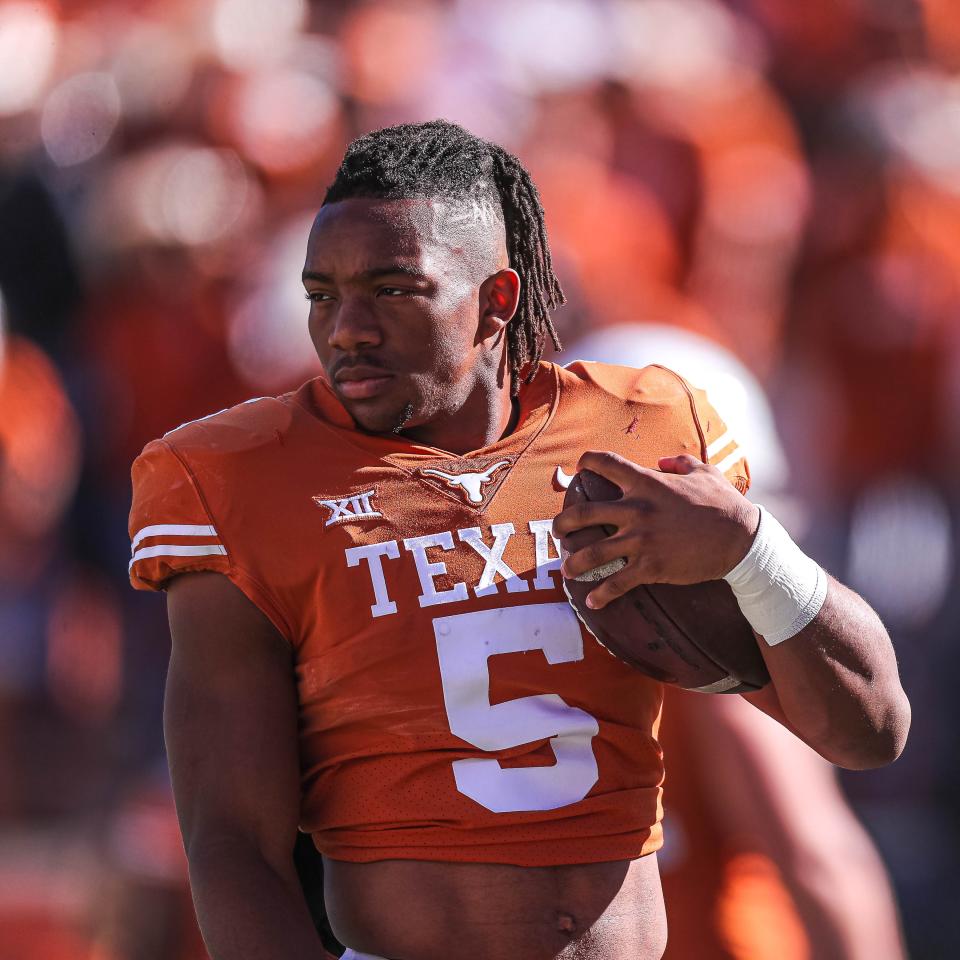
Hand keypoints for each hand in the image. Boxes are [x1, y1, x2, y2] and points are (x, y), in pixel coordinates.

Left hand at [552, 451, 760, 609]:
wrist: (742, 539)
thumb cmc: (724, 503)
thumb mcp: (704, 472)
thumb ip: (679, 463)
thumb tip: (662, 460)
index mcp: (647, 483)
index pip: (606, 463)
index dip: (587, 460)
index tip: (579, 465)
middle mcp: (637, 509)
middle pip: (583, 512)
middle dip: (563, 523)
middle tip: (558, 531)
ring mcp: (641, 540)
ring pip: (592, 552)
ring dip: (574, 562)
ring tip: (567, 568)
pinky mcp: (651, 566)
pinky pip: (617, 583)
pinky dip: (601, 595)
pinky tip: (592, 602)